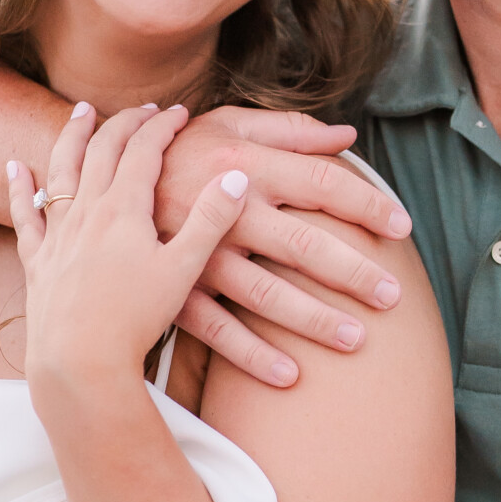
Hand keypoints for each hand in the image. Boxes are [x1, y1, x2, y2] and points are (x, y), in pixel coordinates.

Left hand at [8, 103, 250, 399]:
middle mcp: (86, 212)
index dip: (164, 126)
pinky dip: (19, 187)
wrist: (80, 361)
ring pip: (61, 170)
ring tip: (81, 112)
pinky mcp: (38, 261)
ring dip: (73, 136)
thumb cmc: (136, 320)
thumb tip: (236, 176)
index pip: (144, 150)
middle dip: (125, 123)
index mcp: (123, 209)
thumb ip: (211, 221)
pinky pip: (25, 214)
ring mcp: (57, 235)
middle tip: (144, 110)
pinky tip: (14, 167)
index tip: (181, 112)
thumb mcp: (184, 270)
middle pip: (103, 150)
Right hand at [151, 108, 412, 387]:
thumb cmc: (177, 150)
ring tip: (356, 341)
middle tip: (392, 296)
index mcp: (245, 165)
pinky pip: (217, 330)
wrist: (98, 179)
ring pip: (266, 293)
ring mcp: (199, 255)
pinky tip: (290, 376)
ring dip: (313, 320)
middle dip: (352, 273)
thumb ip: (289, 129)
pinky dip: (252, 355)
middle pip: (303, 244)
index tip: (402, 227)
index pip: (320, 182)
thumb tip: (347, 136)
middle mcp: (227, 210)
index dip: (366, 204)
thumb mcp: (226, 124)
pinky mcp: (175, 289)